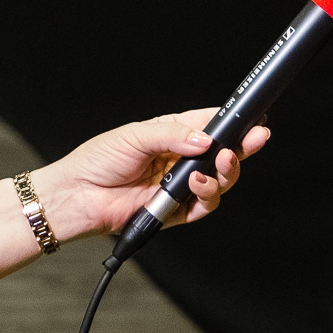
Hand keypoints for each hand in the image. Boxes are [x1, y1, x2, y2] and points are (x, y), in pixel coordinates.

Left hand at [33, 108, 268, 239]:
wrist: (79, 195)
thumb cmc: (99, 160)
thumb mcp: (136, 135)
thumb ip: (173, 135)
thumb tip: (205, 139)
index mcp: (173, 134)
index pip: (211, 126)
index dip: (234, 125)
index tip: (253, 121)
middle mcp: (181, 160)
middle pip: (223, 155)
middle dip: (242, 148)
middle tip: (253, 140)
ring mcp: (180, 186)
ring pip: (220, 181)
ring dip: (225, 172)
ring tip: (219, 163)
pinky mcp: (176, 211)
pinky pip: (204, 205)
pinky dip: (207, 194)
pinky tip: (198, 183)